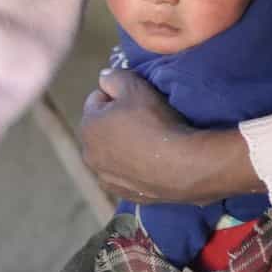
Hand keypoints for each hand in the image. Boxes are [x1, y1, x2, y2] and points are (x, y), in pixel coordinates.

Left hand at [80, 68, 196, 202]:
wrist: (184, 166)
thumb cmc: (155, 121)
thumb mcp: (134, 86)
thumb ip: (114, 77)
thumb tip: (104, 78)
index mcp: (87, 127)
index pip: (97, 100)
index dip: (117, 95)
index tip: (138, 99)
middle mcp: (89, 155)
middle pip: (103, 128)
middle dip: (118, 121)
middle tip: (146, 119)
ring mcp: (106, 178)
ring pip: (114, 153)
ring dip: (125, 146)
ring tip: (151, 141)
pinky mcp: (125, 195)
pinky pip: (127, 174)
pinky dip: (135, 167)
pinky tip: (153, 162)